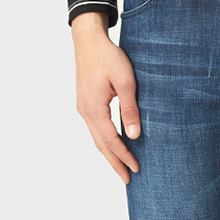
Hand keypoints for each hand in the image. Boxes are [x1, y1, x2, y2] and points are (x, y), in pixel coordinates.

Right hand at [72, 14, 141, 184]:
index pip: (110, 140)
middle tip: (128, 179)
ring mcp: (83, 108)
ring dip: (109, 153)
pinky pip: (95, 128)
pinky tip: (113, 143)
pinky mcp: (85, 103)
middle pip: (100, 145)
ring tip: (121, 166)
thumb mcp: (125, 81)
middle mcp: (85, 112)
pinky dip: (104, 140)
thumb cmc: (108, 57)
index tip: (136, 168)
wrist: (88, 41)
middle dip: (114, 162)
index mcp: (94, 108)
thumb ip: (129, 109)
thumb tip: (134, 135)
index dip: (124, 156)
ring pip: (96, 138)